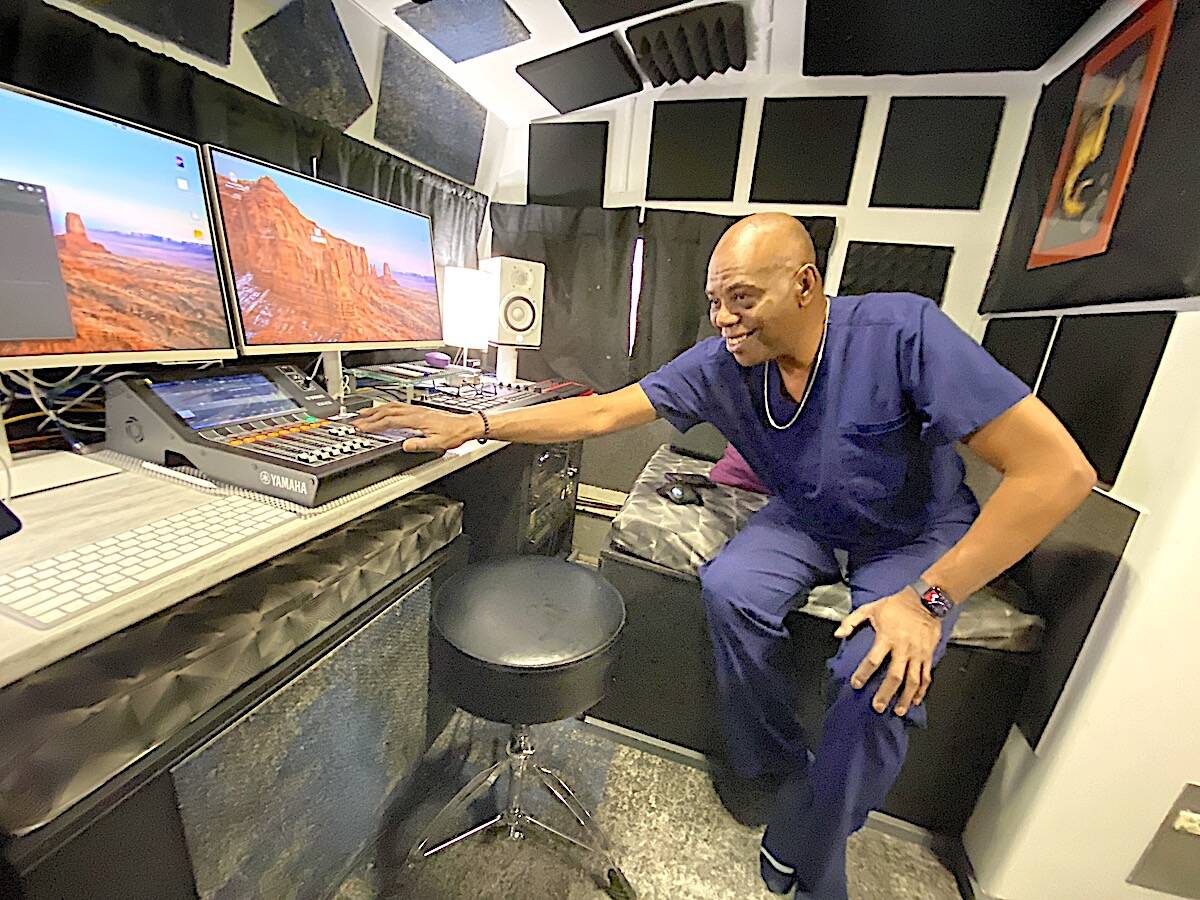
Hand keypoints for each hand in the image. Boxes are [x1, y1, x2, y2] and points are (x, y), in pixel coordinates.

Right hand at [353, 402, 477, 452]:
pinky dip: (387, 408)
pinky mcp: (420, 410)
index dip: (374, 425)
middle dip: (370, 416)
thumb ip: (420, 445)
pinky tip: (385, 410)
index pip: (389, 421)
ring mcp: (417, 409)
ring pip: (392, 407)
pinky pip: (399, 406)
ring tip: (364, 413)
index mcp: (416, 419)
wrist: (465, 425)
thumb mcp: (437, 444)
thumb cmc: (453, 434)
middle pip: (387, 411)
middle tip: (356, 420)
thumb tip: (405, 446)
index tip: (362, 428)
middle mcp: (415, 412)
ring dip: (376, 409)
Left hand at [833, 589, 941, 716]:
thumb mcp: (870, 608)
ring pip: (913, 681)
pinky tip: (916, 700)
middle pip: (894, 676)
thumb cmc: (896, 605)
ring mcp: (917, 654)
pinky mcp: (928, 655)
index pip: (873, 660)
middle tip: (878, 707)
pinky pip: (926, 676)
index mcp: (887, 637)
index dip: (863, 673)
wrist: (926, 600)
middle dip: (886, 694)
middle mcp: (903, 648)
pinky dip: (922, 690)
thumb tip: (838, 634)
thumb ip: (851, 621)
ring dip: (906, 698)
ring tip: (898, 710)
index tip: (856, 684)